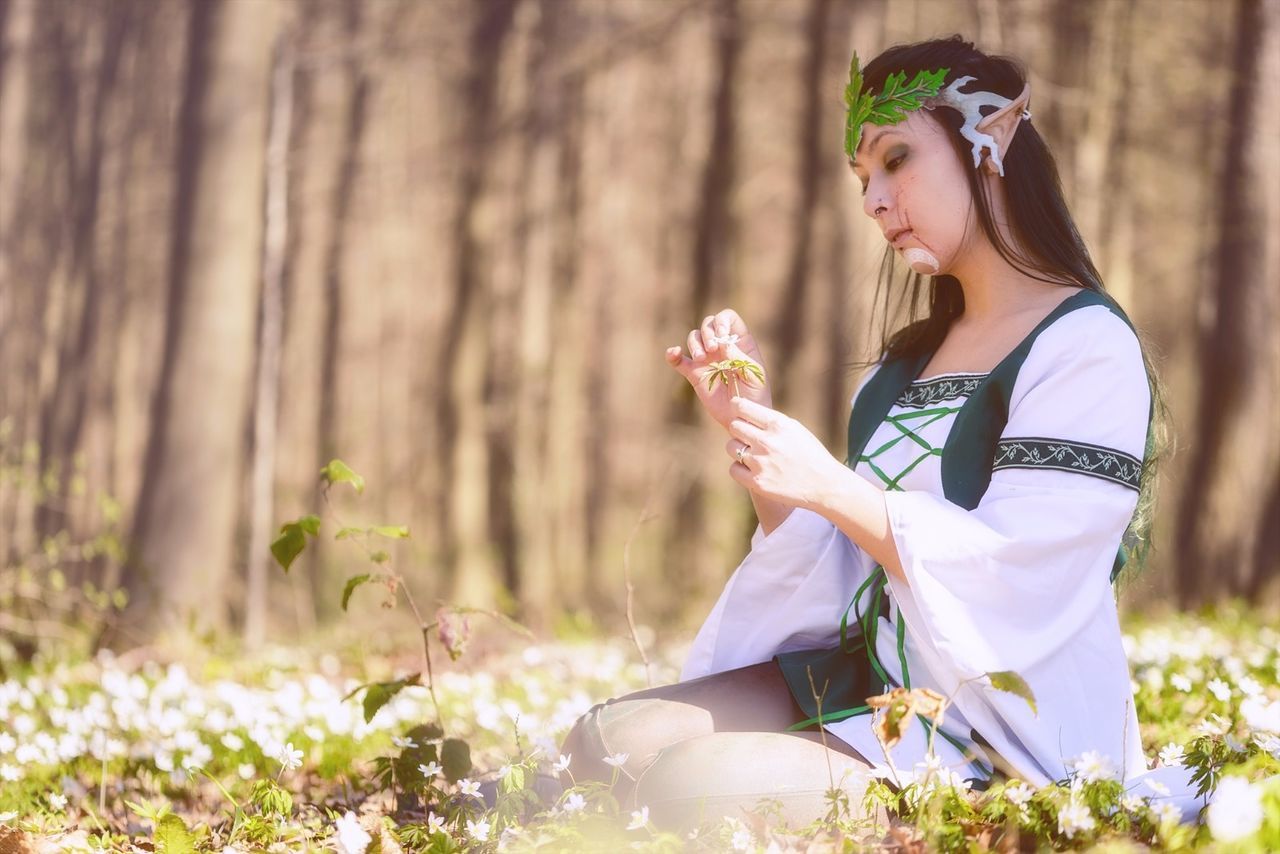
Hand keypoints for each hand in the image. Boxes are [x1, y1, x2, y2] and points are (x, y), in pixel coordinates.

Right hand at [664, 308, 771, 431]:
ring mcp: (707, 359)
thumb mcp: (753, 374)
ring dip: (694, 343)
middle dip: (708, 333)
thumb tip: (722, 343)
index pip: (728, 318)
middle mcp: (722, 346)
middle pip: (708, 324)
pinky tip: (673, 353)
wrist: (742, 416)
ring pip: (694, 338)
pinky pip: (679, 360)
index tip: (721, 335)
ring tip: (701, 359)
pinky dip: (673, 355)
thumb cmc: (755, 395)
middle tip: (712, 350)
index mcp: (739, 342)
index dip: (722, 321)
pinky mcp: (695, 373)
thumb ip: (739, 357)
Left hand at [723, 396, 845, 509]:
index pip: (742, 407)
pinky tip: (754, 469)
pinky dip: (741, 469)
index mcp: (778, 424)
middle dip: (739, 429)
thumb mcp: (795, 429)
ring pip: (731, 447)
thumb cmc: (810, 454)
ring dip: (738, 449)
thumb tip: (743, 411)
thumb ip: (770, 421)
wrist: (824, 484)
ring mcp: (760, 463)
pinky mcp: (757, 482)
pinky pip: (733, 469)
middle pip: (734, 426)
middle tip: (749, 436)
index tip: (736, 409)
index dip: (736, 406)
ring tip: (754, 454)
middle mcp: (767, 441)